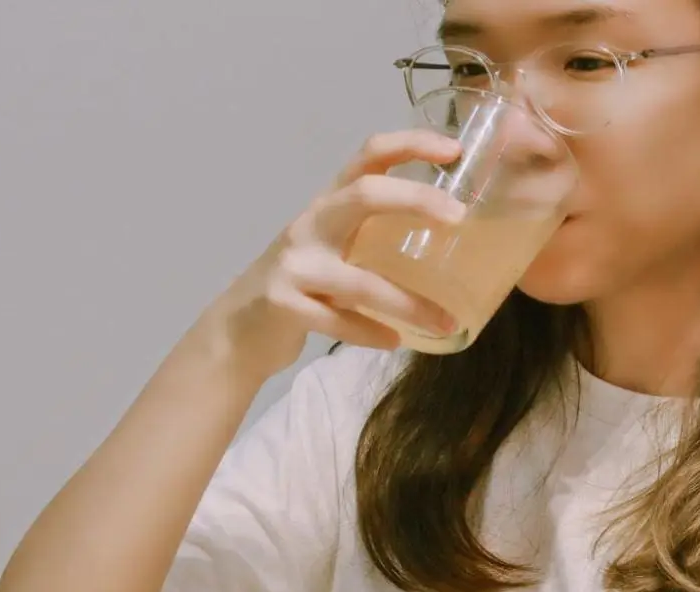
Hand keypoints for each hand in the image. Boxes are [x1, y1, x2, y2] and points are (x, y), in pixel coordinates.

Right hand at [202, 130, 467, 381]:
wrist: (240, 327)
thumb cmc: (302, 284)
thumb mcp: (336, 248)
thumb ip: (376, 237)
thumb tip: (452, 243)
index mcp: (330, 204)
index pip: (370, 156)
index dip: (411, 143)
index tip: (455, 149)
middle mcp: (311, 225)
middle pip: (365, 194)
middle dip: (415, 199)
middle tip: (459, 217)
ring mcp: (294, 265)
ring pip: (360, 281)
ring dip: (407, 304)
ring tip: (445, 322)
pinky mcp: (282, 304)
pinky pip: (337, 321)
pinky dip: (370, 333)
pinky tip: (395, 341)